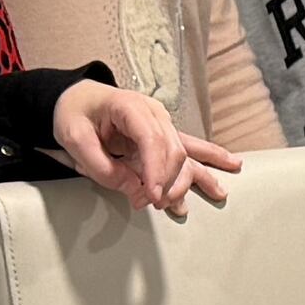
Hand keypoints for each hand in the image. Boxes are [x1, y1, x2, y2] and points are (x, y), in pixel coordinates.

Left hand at [49, 82, 229, 217]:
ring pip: (185, 153)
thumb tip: (135, 190)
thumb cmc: (73, 115)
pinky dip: (209, 159)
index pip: (153, 139)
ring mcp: (161, 124)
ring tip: (204, 198)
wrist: (75, 100)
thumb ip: (101, 167)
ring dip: (192, 178)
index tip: (152, 195)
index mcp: (130, 107)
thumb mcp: (75, 140)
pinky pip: (190, 147)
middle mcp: (153, 114)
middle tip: (153, 204)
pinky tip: (230, 167)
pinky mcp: (162, 135)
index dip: (156, 170)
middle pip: (173, 150)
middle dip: (167, 182)